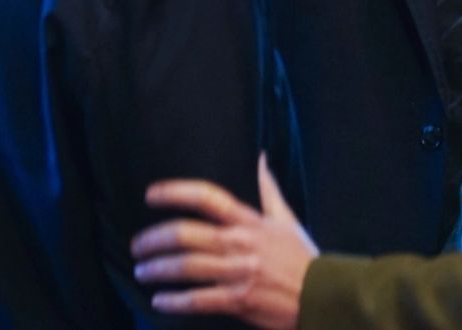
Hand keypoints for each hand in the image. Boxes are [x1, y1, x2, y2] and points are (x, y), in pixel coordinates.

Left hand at [132, 154, 317, 329]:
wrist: (324, 296)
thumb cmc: (303, 258)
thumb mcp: (287, 219)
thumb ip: (268, 190)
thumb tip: (261, 159)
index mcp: (251, 221)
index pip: (208, 197)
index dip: (176, 192)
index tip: (151, 194)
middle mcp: (242, 243)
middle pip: (187, 234)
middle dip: (155, 239)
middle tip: (137, 246)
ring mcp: (240, 272)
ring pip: (188, 266)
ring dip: (159, 269)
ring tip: (142, 271)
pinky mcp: (240, 300)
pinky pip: (199, 300)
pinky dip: (175, 301)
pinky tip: (160, 301)